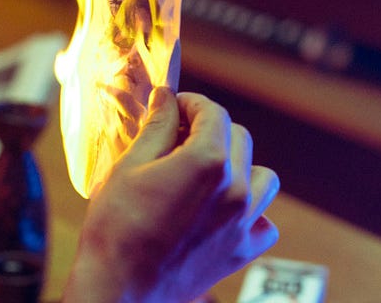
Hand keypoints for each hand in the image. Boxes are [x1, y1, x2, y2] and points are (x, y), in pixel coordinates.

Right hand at [66, 88, 279, 302]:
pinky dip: (251, 214)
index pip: (212, 113)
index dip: (191, 104)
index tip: (176, 107)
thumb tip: (166, 97)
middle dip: (212, 131)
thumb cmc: (116, 230)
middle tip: (181, 139)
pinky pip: (264, 222)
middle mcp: (236, 190)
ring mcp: (243, 222)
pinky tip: (225, 213)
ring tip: (208, 175)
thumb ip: (157, 127)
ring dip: (240, 168)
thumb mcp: (129, 167)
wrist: (120, 290)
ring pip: (262, 177)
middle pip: (239, 139)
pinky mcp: (242, 252)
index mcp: (208, 162)